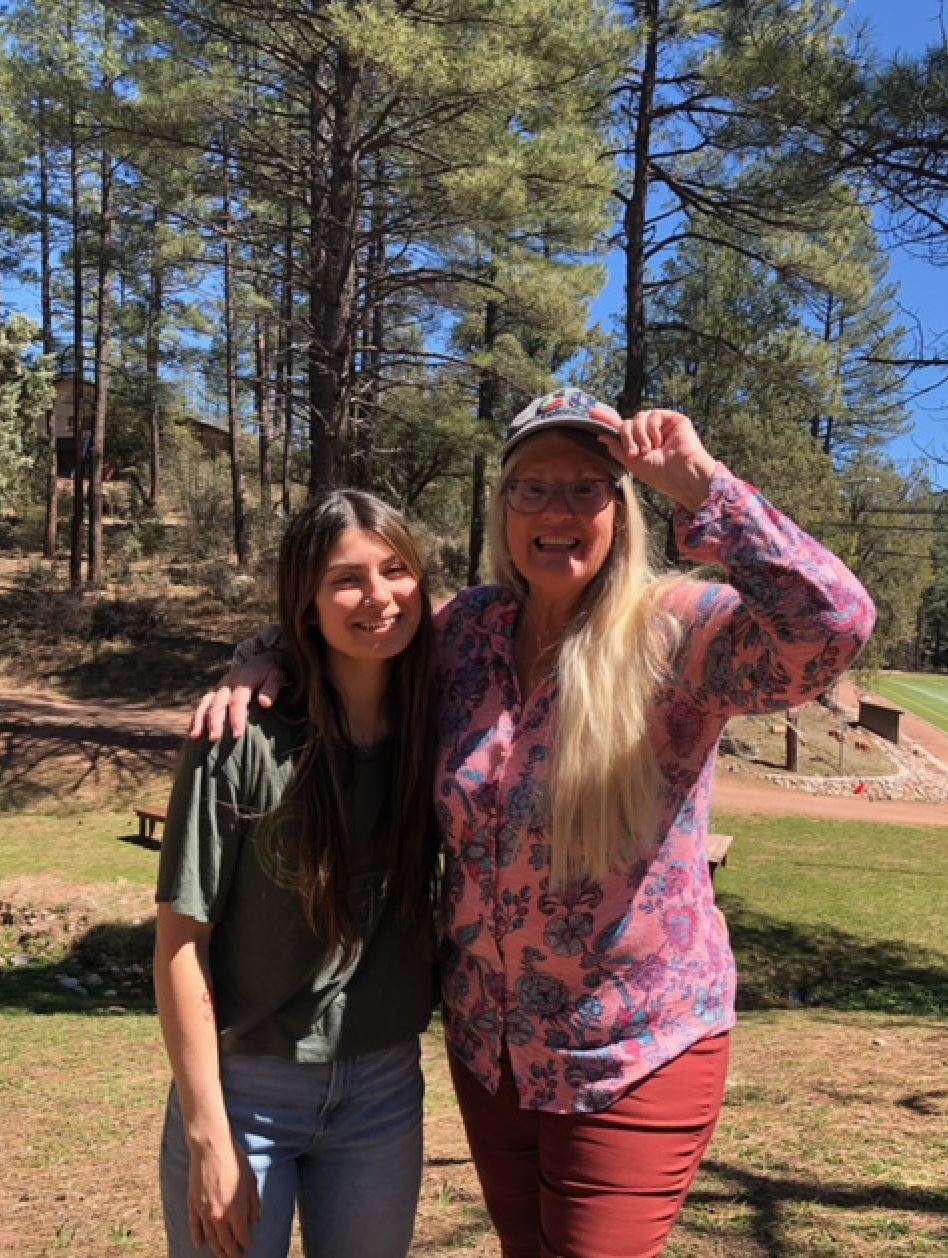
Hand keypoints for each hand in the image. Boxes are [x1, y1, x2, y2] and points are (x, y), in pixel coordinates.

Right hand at [187, 1137, 260, 1257]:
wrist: (211, 1148)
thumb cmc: (234, 1161)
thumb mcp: (251, 1180)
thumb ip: (254, 1203)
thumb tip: (255, 1220)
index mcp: (236, 1210)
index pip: (241, 1235)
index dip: (245, 1243)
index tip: (247, 1247)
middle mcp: (219, 1216)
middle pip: (225, 1241)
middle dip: (231, 1252)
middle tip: (235, 1257)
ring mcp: (204, 1212)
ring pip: (210, 1237)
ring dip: (216, 1248)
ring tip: (221, 1255)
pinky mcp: (193, 1205)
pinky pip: (194, 1226)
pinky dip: (197, 1237)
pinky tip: (199, 1245)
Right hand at [189, 654, 284, 741]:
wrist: (260, 660)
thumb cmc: (270, 673)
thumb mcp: (276, 677)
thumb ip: (271, 688)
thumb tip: (264, 703)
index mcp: (243, 681)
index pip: (238, 701)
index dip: (237, 718)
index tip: (237, 735)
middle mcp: (227, 684)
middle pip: (217, 703)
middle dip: (214, 722)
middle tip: (214, 739)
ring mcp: (218, 688)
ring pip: (205, 703)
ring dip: (199, 720)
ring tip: (194, 737)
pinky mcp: (214, 693)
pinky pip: (202, 705)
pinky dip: (196, 718)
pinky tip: (193, 732)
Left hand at [599, 408, 716, 512]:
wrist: (680, 474)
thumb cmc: (659, 474)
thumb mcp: (631, 463)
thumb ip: (616, 447)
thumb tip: (602, 435)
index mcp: (639, 444)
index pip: (620, 428)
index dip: (606, 420)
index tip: (590, 413)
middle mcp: (649, 433)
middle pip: (627, 423)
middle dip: (627, 437)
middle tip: (635, 453)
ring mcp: (661, 426)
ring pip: (638, 417)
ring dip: (639, 435)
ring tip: (649, 449)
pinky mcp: (673, 419)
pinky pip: (654, 414)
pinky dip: (653, 428)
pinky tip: (660, 441)